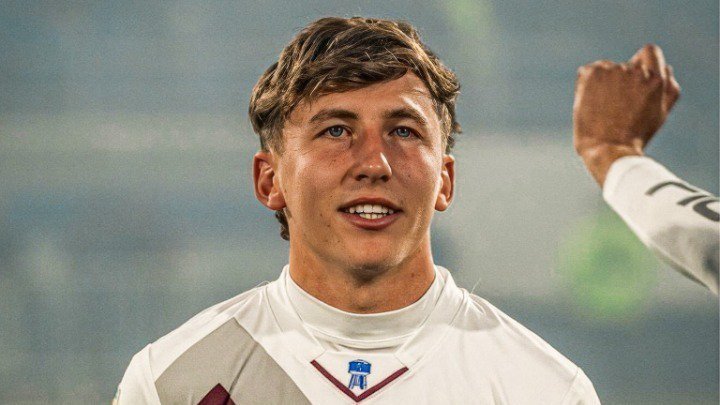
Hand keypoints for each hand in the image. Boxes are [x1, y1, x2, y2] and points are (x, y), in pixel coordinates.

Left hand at [573, 44, 680, 185]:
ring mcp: (614, 71)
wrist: (607, 149)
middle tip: (617, 108)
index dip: (641, 64)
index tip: (632, 81)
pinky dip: (586, 84)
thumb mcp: (660, 114)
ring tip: (603, 109)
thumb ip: (668, 89)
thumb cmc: (635, 136)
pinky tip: (590, 103)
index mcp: (657, 79)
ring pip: (607, 70)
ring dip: (604, 84)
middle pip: (626, 65)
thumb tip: (667, 68)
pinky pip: (588, 72)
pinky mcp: (593, 74)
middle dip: (621, 82)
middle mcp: (637, 70)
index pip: (650, 52)